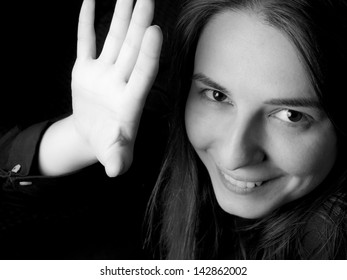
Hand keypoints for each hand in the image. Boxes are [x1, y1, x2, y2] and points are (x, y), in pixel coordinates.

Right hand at [71, 0, 162, 176]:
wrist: (92, 136)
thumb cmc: (108, 146)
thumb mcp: (112, 155)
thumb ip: (116, 159)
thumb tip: (115, 172)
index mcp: (131, 100)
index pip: (143, 73)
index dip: (149, 54)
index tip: (155, 30)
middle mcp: (120, 81)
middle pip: (131, 48)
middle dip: (139, 22)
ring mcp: (103, 73)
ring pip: (113, 39)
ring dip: (119, 15)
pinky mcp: (85, 70)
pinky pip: (86, 42)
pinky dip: (86, 22)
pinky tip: (91, 0)